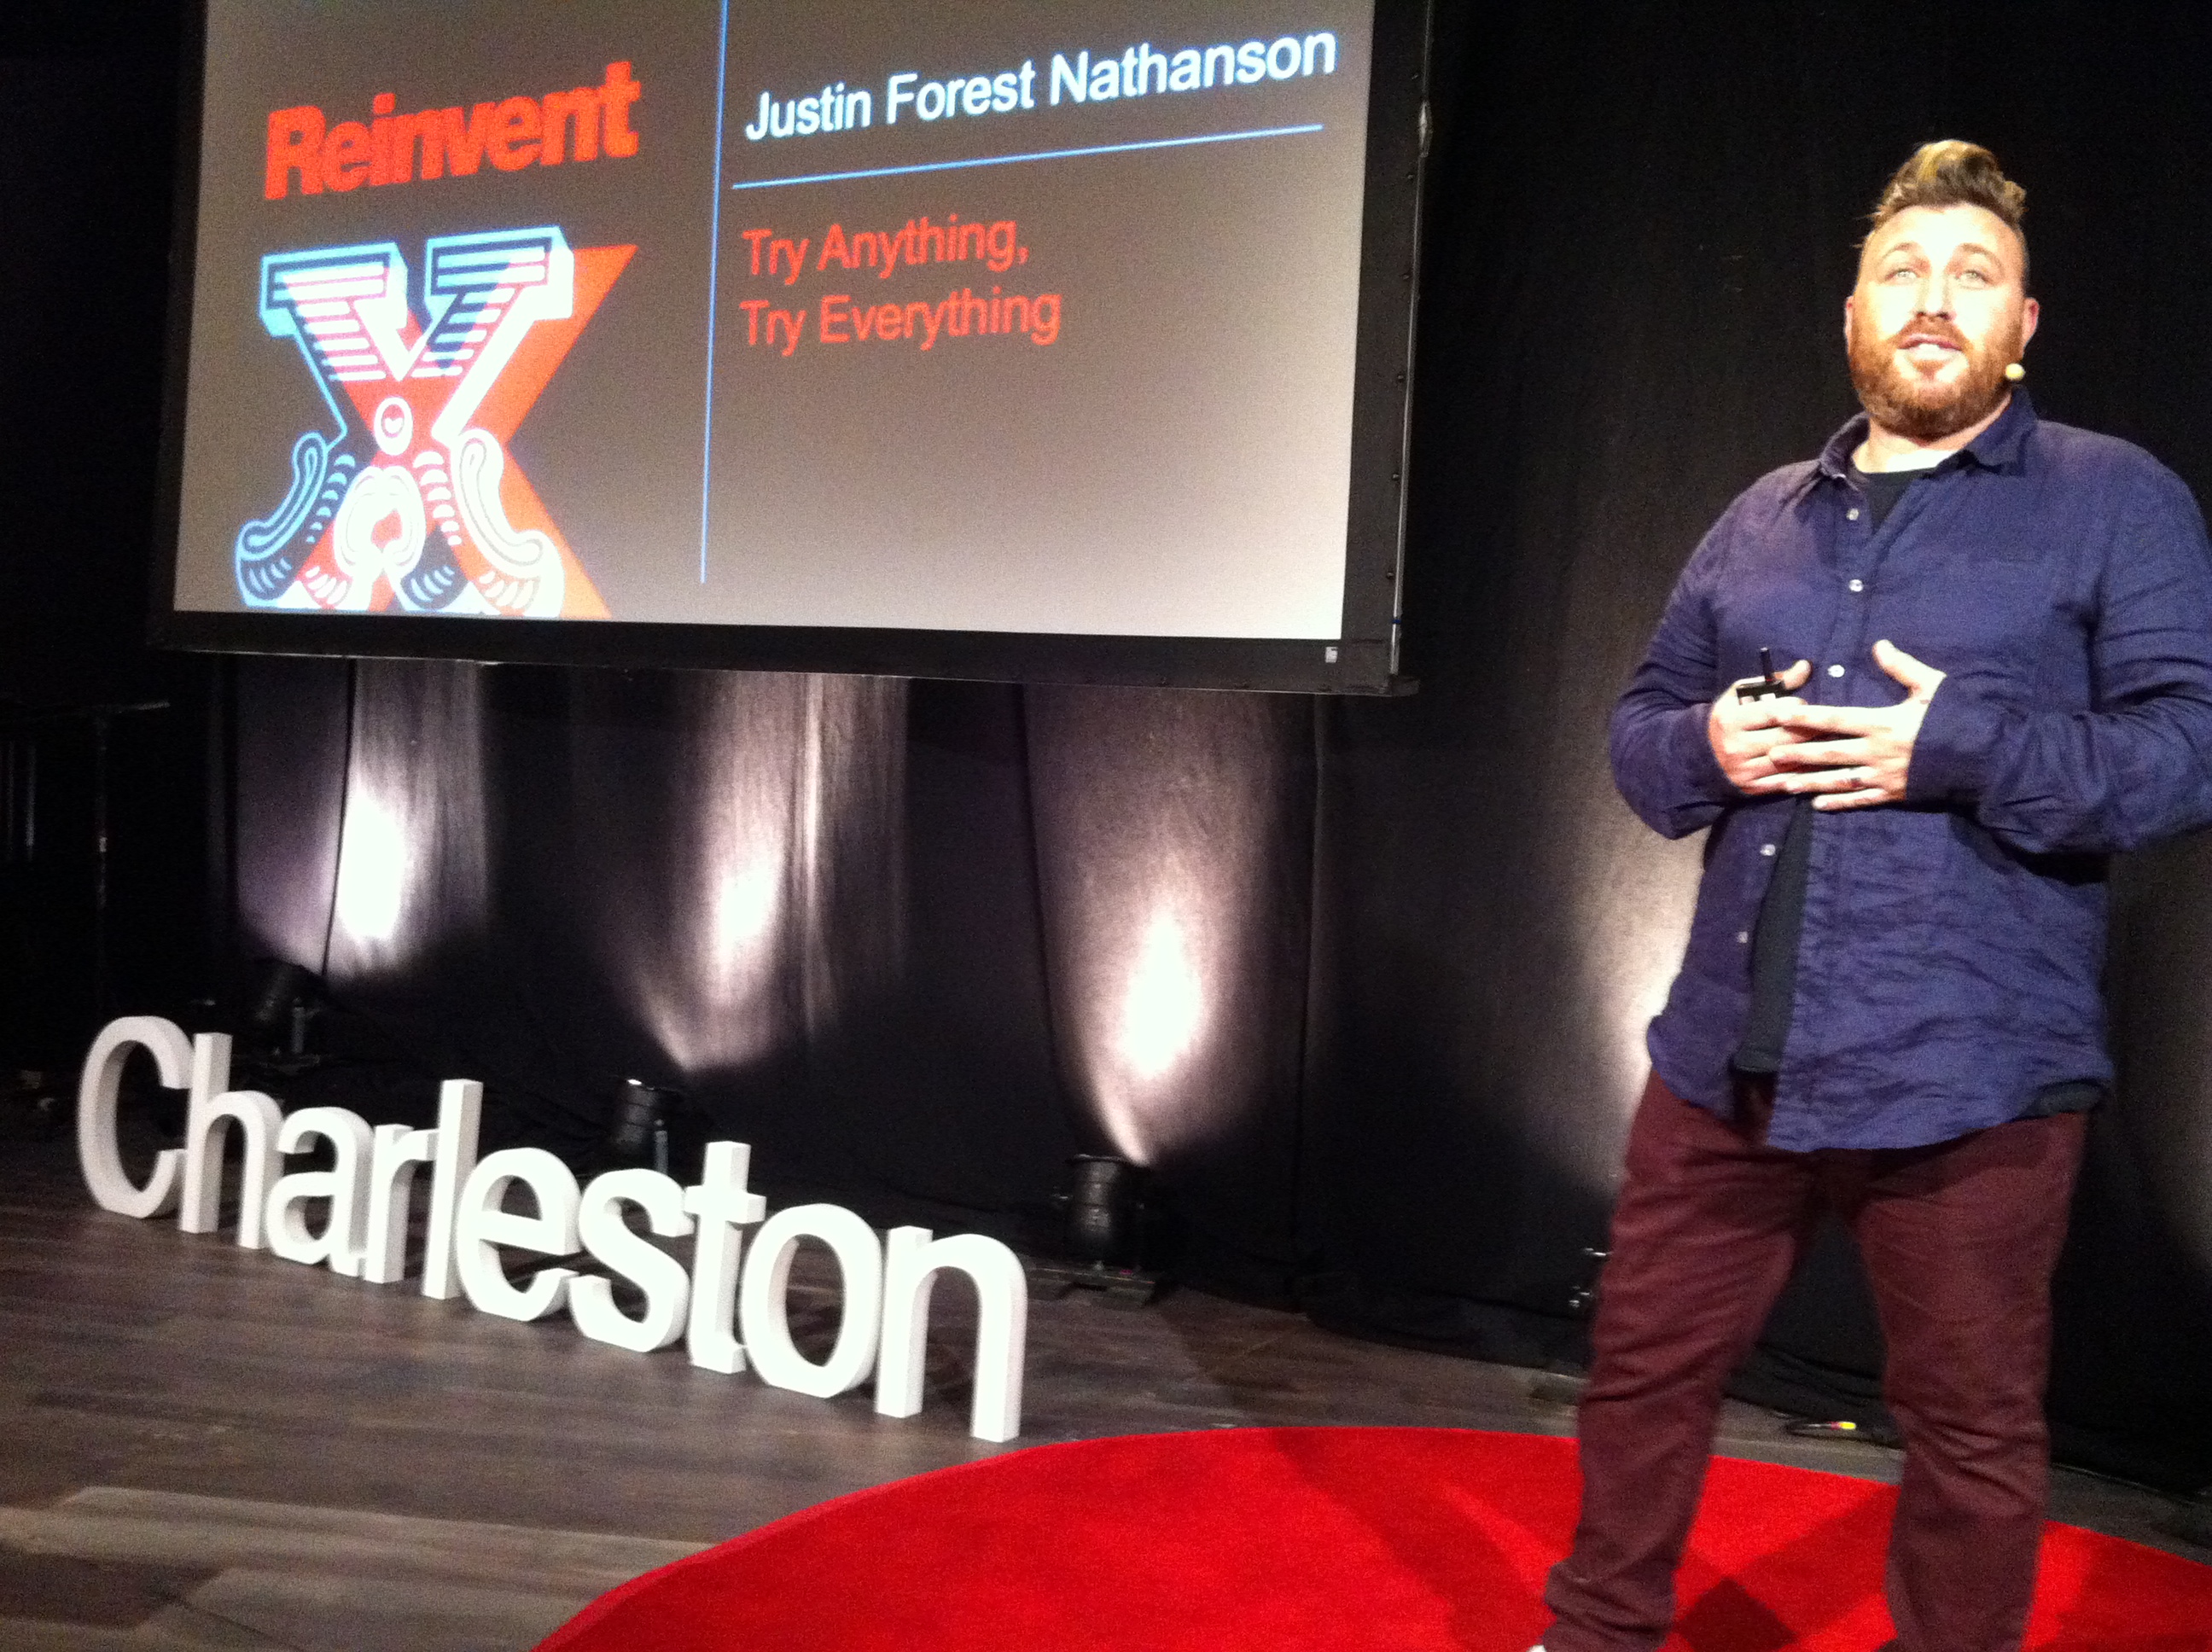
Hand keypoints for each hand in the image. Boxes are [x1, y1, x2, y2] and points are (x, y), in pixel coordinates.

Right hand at [1707, 658, 1812, 789]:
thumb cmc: (1730, 719)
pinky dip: (1803, 772)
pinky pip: (1786, 780)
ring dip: (1811, 751)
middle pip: (1784, 738)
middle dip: (1809, 730)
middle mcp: (1735, 747)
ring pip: (1788, 760)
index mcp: (1730, 721)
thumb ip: (1774, 681)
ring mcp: (1743, 770)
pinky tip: (1814, 762)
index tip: (1804, 705)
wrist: (1704, 755)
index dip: (1795, 707)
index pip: (1772, 712)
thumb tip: (1805, 667)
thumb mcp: (1742, 696)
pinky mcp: (1752, 787)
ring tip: (1825, 740)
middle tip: (1825, 724)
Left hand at [1751, 640, 1945, 810]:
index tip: (1780, 715)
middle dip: (1797, 753)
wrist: (1985, 760)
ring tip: (1783, 784)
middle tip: (1769, 754)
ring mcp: (1884, 777)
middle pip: (1829, 752)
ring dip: (1809, 782)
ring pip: (1838, 781)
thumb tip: (1879, 645)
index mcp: (1883, 724)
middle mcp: (1877, 752)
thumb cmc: (1959, 718)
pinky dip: (1838, 803)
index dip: (1806, 717)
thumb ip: (1902, 668)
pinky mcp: (1894, 795)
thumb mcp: (1933, 686)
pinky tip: (1817, 805)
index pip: (1836, 719)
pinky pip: (1860, 800)